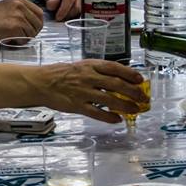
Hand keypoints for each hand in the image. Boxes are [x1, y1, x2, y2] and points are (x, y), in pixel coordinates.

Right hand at [0, 0, 44, 45]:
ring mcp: (18, 16)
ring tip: (12, 37)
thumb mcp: (6, 7)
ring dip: (24, 38)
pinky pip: (25, 39)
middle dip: (32, 32)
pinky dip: (18, 43)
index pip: (39, 12)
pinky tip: (9, 39)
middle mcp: (20, 5)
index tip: (31, 29)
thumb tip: (34, 21)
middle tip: (22, 36)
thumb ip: (20, 11)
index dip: (36, 23)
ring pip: (32, 32)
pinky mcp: (15, 27)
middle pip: (38, 23)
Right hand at [29, 59, 146, 123]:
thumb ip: (98, 72)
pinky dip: (109, 117)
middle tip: (144, 98)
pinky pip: (97, 113)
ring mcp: (83, 92)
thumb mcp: (81, 66)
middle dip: (133, 92)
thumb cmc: (63, 73)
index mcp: (90, 65)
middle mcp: (88, 77)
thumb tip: (120, 79)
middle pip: (116, 84)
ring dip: (126, 106)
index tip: (140, 79)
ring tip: (135, 110)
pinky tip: (117, 120)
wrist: (42, 82)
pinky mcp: (77, 106)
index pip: (114, 67)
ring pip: (110, 100)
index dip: (129, 73)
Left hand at [44, 0, 81, 20]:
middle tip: (58, 18)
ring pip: (80, 12)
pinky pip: (83, 14)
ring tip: (62, 15)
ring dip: (71, 16)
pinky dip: (75, 17)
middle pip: (76, 6)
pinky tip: (68, 15)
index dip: (63, 9)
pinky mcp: (88, 3)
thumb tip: (52, 5)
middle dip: (67, 14)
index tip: (57, 17)